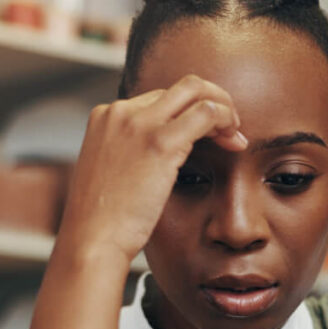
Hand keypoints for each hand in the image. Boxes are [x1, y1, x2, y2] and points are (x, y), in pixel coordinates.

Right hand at [58, 74, 247, 265]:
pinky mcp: (160, 143)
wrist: (92, 240)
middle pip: (180, 88)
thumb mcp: (110, 175)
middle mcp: (120, 111)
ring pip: (197, 90)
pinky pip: (207, 113)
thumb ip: (130, 155)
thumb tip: (159, 160)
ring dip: (223, 107)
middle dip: (212, 102)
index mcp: (105, 116)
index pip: (159, 99)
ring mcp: (139, 123)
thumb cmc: (103, 222)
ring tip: (235, 135)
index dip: (189, 113)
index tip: (207, 135)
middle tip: (230, 129)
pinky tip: (234, 142)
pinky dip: (226, 120)